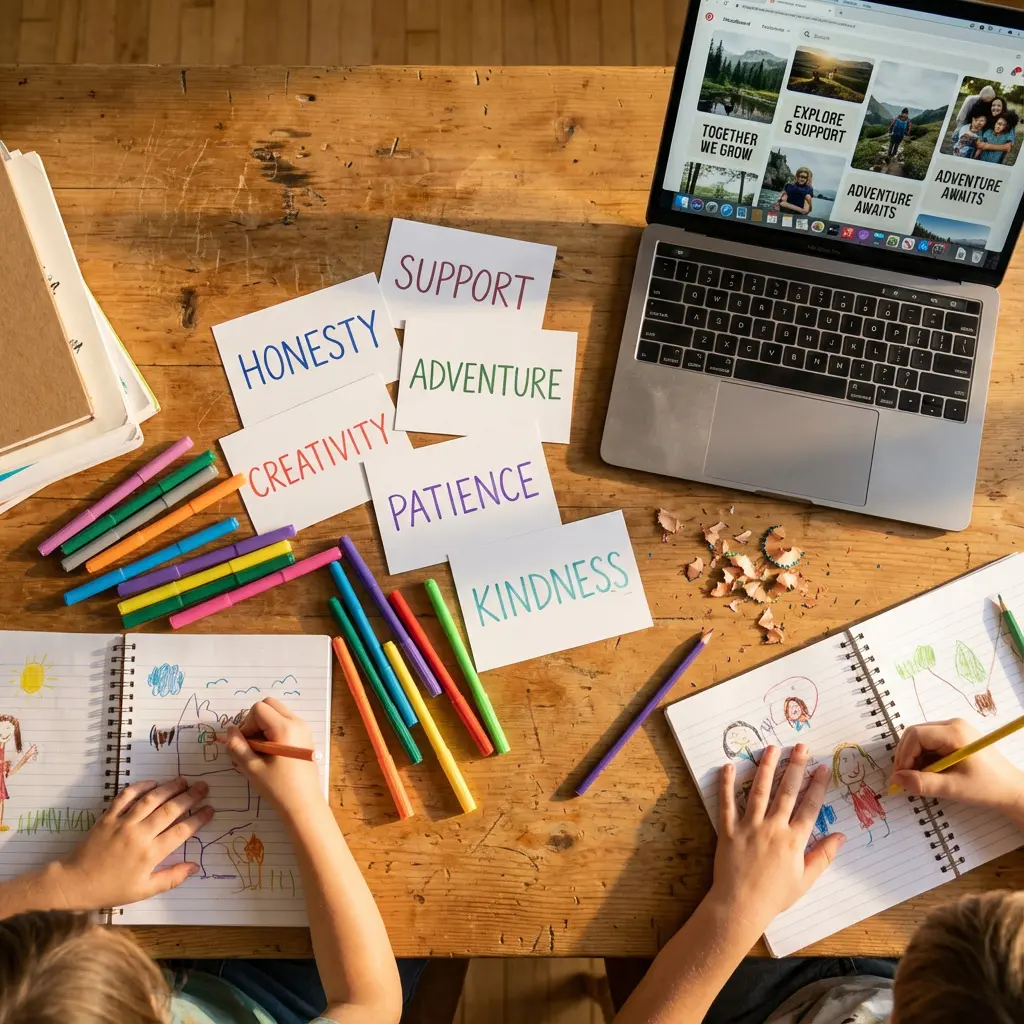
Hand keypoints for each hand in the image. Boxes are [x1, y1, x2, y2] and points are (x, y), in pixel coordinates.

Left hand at [55, 777, 212, 909]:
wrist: (74, 884)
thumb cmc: (111, 889)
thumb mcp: (143, 891)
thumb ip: (171, 878)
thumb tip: (194, 866)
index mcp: (150, 854)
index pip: (181, 832)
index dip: (198, 819)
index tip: (210, 809)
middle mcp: (139, 834)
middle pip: (170, 810)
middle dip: (189, 797)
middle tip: (203, 786)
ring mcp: (122, 823)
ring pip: (151, 799)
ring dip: (169, 788)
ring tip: (183, 780)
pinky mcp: (108, 817)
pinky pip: (126, 797)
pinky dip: (140, 787)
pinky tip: (152, 783)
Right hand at [226, 698, 322, 821]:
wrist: (304, 804)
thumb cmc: (278, 788)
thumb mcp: (252, 768)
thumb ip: (237, 746)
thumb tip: (229, 730)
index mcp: (286, 728)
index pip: (259, 708)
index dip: (247, 724)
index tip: (246, 745)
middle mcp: (298, 722)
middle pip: (269, 705)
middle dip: (255, 721)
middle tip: (252, 745)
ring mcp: (304, 728)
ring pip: (277, 713)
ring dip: (264, 726)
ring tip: (260, 751)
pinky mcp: (305, 736)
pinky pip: (285, 722)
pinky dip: (273, 730)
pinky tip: (271, 753)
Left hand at [709, 744, 844, 937]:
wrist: (741, 906)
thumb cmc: (775, 896)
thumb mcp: (805, 880)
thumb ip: (823, 856)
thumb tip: (841, 837)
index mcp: (793, 841)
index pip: (809, 807)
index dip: (817, 786)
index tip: (822, 767)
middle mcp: (773, 828)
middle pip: (787, 792)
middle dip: (795, 767)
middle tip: (801, 747)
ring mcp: (749, 827)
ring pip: (759, 791)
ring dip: (766, 767)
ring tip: (772, 748)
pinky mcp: (728, 829)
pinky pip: (727, 803)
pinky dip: (727, 784)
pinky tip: (729, 765)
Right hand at [891, 719, 1023, 819]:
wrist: (1013, 791)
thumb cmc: (986, 788)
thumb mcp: (953, 788)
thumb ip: (922, 783)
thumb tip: (896, 779)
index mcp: (954, 732)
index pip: (916, 735)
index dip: (904, 755)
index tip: (901, 777)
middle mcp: (953, 724)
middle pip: (916, 734)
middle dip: (907, 756)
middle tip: (906, 778)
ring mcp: (956, 729)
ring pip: (922, 739)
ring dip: (915, 758)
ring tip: (919, 778)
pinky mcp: (957, 736)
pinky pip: (931, 742)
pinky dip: (925, 757)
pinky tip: (930, 773)